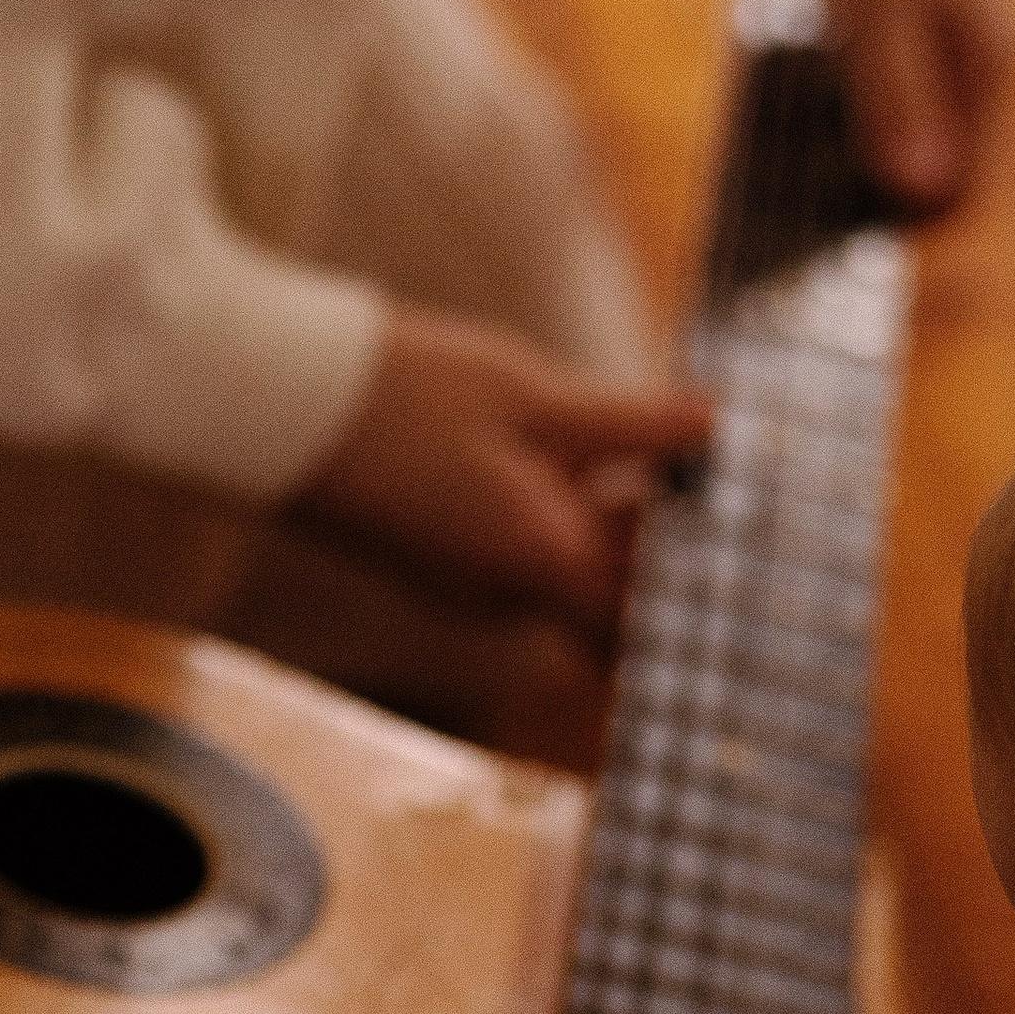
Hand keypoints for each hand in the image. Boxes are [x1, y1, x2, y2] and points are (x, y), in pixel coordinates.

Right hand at [301, 308, 711, 626]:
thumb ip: (630, 424)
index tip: (753, 539)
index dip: (705, 593)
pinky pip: (522, 552)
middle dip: (667, 546)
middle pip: (615, 598)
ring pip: (569, 571)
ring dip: (617, 522)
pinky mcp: (435, 559)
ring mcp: (465, 584)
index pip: (650, 621)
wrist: (261, 401)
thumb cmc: (395, 392)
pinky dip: (564, 510)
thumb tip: (715, 425)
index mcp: (540, 565)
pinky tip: (587, 445)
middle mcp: (505, 597)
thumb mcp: (529, 393)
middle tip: (724, 472)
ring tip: (674, 447)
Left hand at [806, 0, 1014, 210]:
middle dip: (890, 187)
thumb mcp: (875, 15)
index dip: (911, 219)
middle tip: (816, 198)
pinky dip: (871, 105)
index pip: (970, 183)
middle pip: (948, 159)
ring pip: (926, 124)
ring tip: (815, 154)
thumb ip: (899, 105)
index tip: (846, 230)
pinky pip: (910, 86)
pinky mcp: (935, 13)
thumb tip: (924, 194)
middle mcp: (992, 54)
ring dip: (876, 149)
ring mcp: (967, 32)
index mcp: (993, 62)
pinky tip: (827, 101)